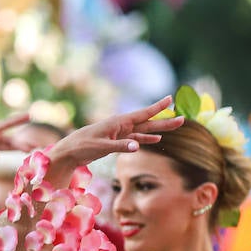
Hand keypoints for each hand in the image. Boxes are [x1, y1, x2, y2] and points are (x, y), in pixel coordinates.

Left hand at [0, 113, 30, 204]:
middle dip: (23, 142)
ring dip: (22, 146)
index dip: (17, 120)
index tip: (30, 115)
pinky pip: (7, 149)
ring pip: (10, 144)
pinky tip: (26, 152)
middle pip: (10, 139)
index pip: (5, 125)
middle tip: (36, 146)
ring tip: (35, 148)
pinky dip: (16, 150)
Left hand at [45, 96, 184, 185]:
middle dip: (164, 121)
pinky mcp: (115, 142)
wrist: (68, 152)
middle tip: (182, 119)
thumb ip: (119, 146)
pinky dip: (145, 140)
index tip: (170, 98)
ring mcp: (119, 134)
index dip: (157, 108)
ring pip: (143, 131)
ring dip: (158, 130)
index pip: (142, 114)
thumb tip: (137, 147)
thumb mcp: (100, 147)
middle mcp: (121, 126)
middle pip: (147, 123)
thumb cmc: (81, 147)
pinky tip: (155, 140)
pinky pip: (135, 139)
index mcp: (118, 122)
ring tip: (174, 126)